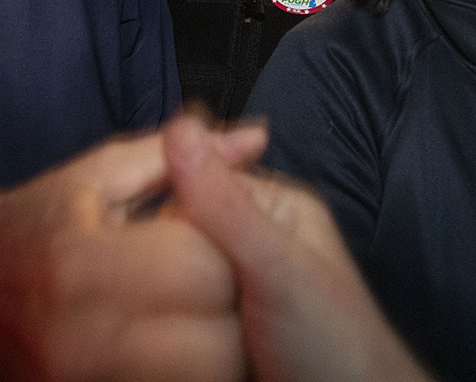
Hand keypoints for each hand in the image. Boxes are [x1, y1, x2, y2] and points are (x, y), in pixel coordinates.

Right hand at [0, 126, 261, 381]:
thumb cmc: (39, 221)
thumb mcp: (100, 174)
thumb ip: (178, 159)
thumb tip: (255, 136)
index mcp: (85, 259)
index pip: (201, 266)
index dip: (227, 249)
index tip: (221, 239)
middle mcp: (83, 331)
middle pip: (211, 334)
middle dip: (230, 307)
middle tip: (220, 283)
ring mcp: (85, 377)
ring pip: (201, 376)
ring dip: (218, 349)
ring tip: (202, 316)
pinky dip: (187, 370)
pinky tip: (178, 342)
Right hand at [164, 114, 430, 381]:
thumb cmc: (334, 344)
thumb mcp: (278, 269)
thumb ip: (226, 205)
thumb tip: (178, 128)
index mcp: (269, 207)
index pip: (189, 187)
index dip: (165, 218)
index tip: (141, 246)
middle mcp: (246, 241)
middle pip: (174, 239)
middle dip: (166, 270)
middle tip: (185, 303)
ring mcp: (227, 290)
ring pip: (167, 282)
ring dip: (164, 307)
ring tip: (189, 332)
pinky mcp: (213, 333)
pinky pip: (170, 321)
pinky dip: (166, 334)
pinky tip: (169, 348)